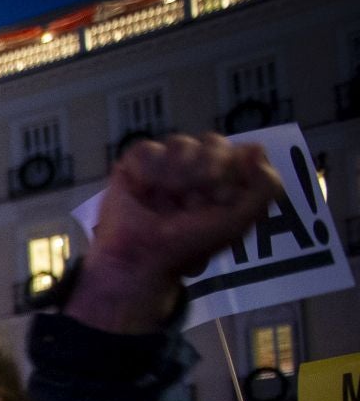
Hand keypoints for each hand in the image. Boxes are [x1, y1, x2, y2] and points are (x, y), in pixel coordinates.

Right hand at [69, 135, 281, 332]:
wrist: (140, 259)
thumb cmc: (188, 245)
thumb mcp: (239, 222)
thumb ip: (266, 188)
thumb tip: (256, 148)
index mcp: (226, 178)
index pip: (241, 151)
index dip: (232, 174)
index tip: (220, 201)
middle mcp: (198, 166)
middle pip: (213, 142)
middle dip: (203, 177)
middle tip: (189, 208)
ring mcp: (167, 163)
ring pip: (181, 142)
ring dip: (175, 178)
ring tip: (163, 203)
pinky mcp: (135, 163)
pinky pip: (148, 148)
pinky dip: (148, 172)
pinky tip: (143, 192)